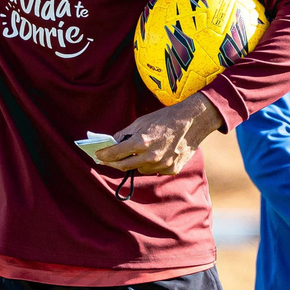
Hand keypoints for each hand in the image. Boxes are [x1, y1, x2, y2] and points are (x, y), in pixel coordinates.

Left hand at [95, 93, 223, 175]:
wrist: (193, 121)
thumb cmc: (165, 119)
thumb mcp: (142, 121)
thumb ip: (126, 134)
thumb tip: (113, 142)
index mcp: (141, 141)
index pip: (115, 154)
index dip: (103, 155)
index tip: (97, 155)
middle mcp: (151, 156)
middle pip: (124, 166)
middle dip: (113, 163)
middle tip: (106, 161)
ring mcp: (162, 165)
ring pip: (140, 169)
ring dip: (135, 163)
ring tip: (137, 153)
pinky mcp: (171, 169)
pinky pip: (155, 170)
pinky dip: (152, 164)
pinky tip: (156, 154)